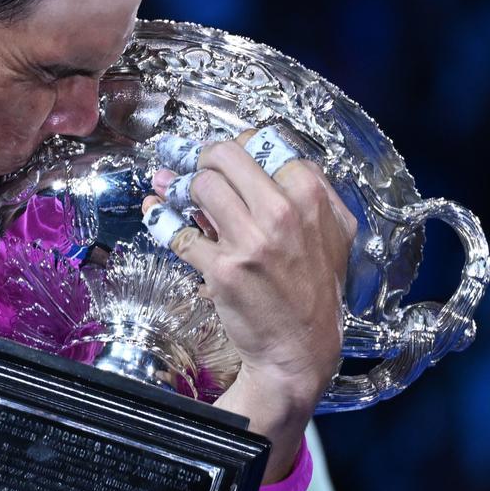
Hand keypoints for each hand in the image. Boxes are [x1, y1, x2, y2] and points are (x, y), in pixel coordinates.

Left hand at [143, 129, 356, 479]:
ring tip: (176, 191)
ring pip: (200, 186)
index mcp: (311, 198)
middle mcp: (283, 214)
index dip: (237, 146)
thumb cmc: (314, 289)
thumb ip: (309, 192)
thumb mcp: (333, 234)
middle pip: (223, 156)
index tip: (223, 157)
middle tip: (197, 169)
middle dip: (203, 159)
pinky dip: (161, 218)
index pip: (263, 142)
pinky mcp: (222, 269)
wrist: (299, 349)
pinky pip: (178, 231)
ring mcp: (251, 241)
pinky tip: (156, 211)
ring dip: (182, 187)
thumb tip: (262, 156)